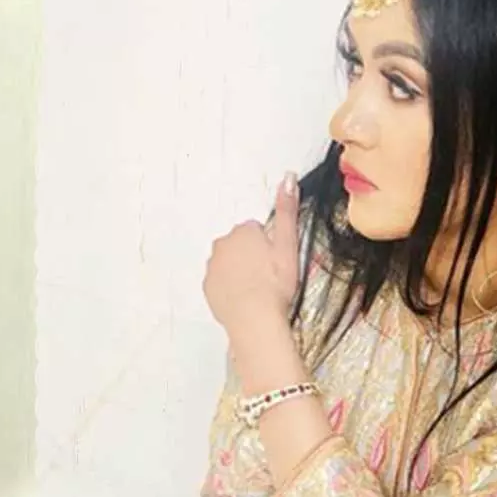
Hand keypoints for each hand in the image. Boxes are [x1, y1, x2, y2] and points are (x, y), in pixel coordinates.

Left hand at [204, 173, 301, 340]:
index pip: (256, 230)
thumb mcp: (288, 245)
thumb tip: (288, 176)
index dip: (269, 246)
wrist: (254, 319)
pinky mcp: (207, 286)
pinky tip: (244, 298)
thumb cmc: (275, 283)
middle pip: (240, 245)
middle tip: (268, 276)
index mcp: (243, 231)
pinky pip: (220, 281)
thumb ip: (287, 210)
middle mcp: (222, 244)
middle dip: (252, 256)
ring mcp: (212, 266)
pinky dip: (230, 287)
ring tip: (257, 288)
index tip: (275, 261)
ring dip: (241, 271)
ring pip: (229, 263)